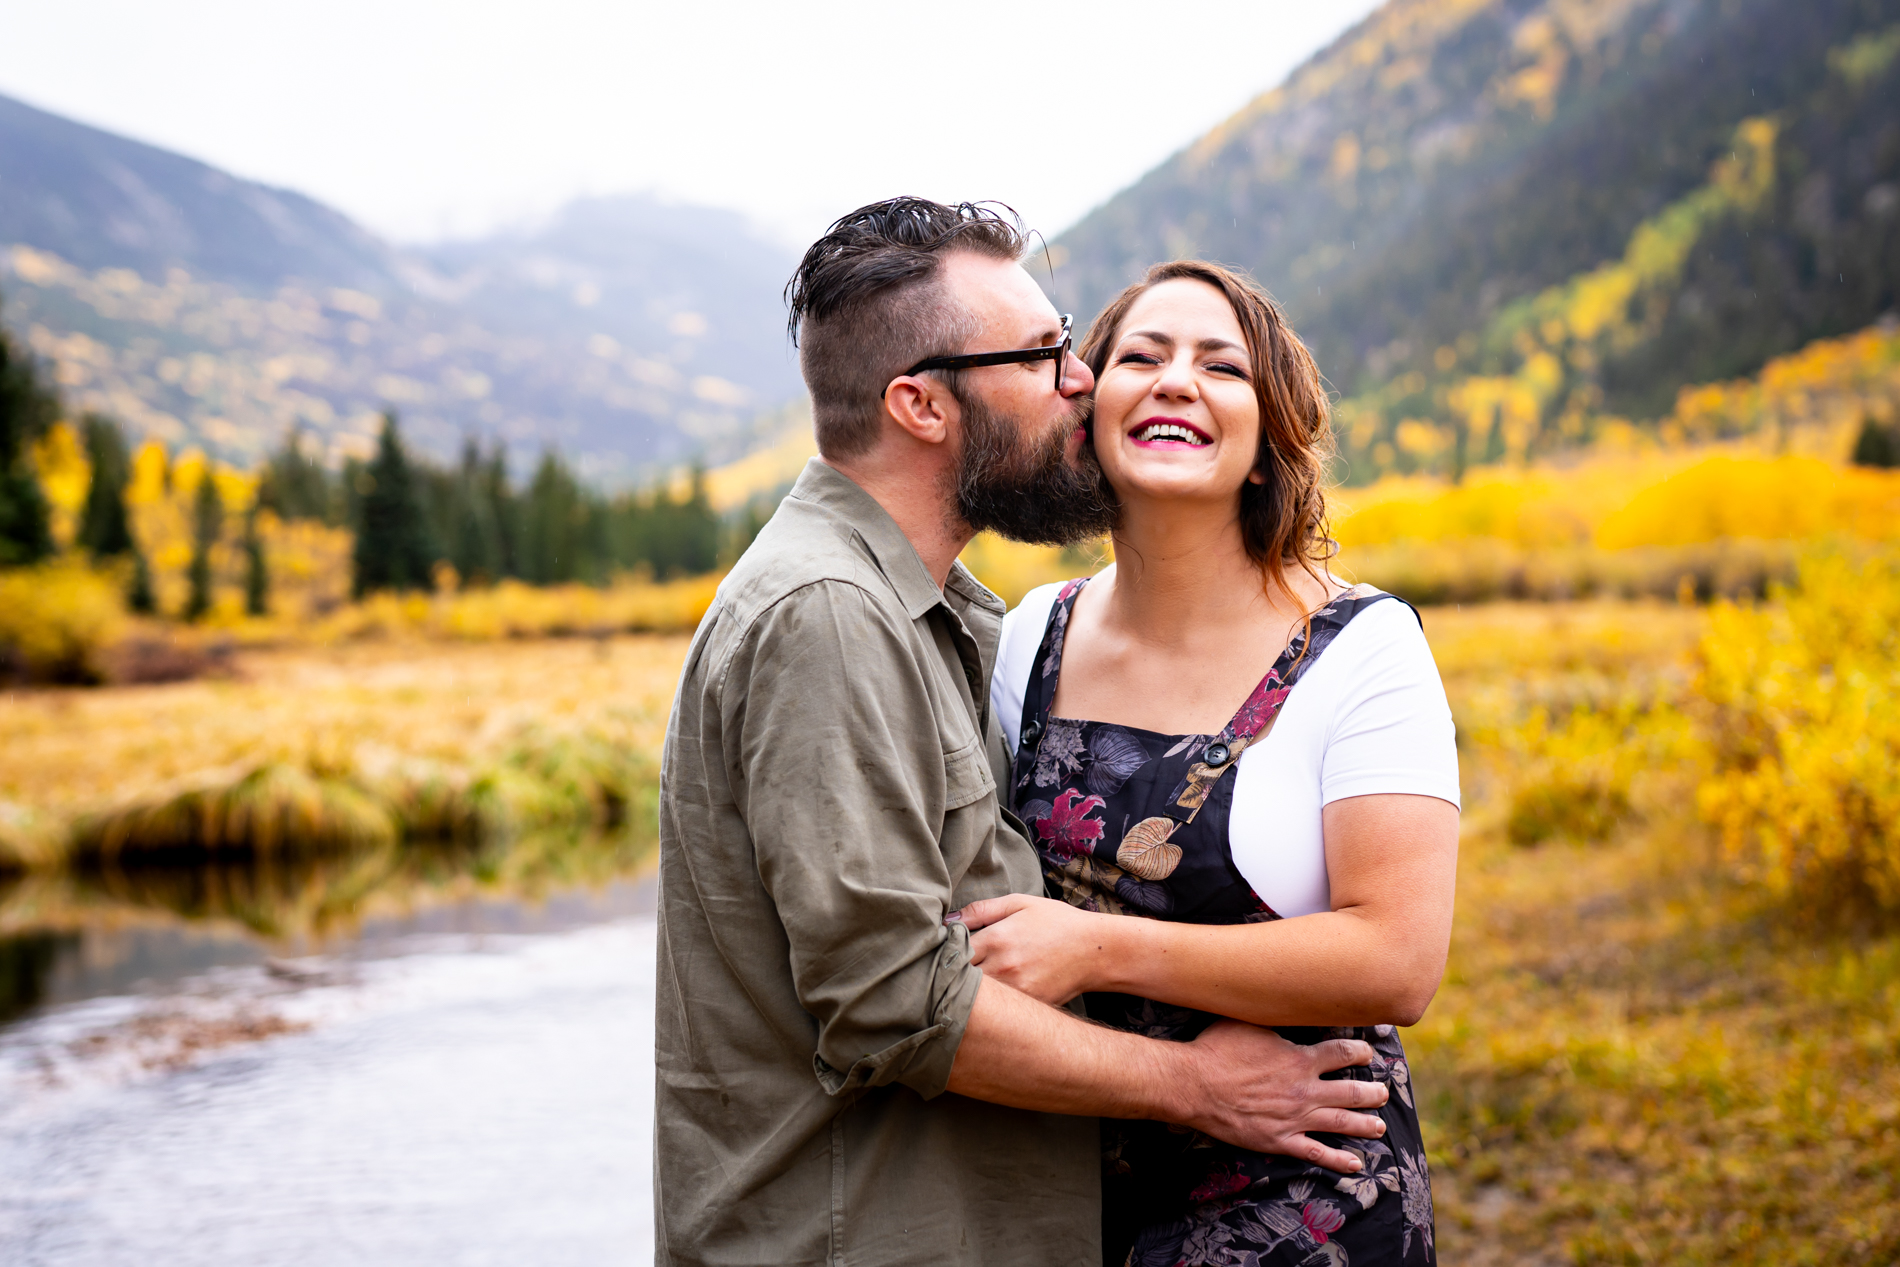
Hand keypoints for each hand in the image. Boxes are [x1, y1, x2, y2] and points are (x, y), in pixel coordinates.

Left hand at [955, 893, 1110, 1005]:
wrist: (1094, 951)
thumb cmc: (1056, 922)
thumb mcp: (1019, 904)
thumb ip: (981, 910)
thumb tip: (948, 919)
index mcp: (997, 939)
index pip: (952, 952)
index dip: (944, 953)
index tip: (942, 952)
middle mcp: (1003, 967)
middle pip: (958, 980)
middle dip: (949, 977)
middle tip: (946, 973)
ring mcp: (1016, 991)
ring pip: (975, 1000)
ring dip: (966, 994)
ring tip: (965, 986)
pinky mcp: (1028, 1006)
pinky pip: (999, 1010)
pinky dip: (990, 1006)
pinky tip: (991, 998)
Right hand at [1173, 1023, 1388, 1171]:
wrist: (1194, 1085)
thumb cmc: (1217, 1049)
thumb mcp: (1249, 1022)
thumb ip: (1275, 1019)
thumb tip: (1287, 1003)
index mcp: (1300, 1059)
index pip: (1344, 1054)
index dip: (1361, 1053)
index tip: (1368, 1054)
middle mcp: (1305, 1090)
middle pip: (1352, 1092)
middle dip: (1372, 1093)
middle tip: (1383, 1093)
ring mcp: (1295, 1118)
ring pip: (1342, 1123)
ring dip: (1365, 1124)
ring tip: (1380, 1126)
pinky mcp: (1281, 1140)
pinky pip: (1317, 1153)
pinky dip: (1339, 1160)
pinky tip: (1356, 1164)